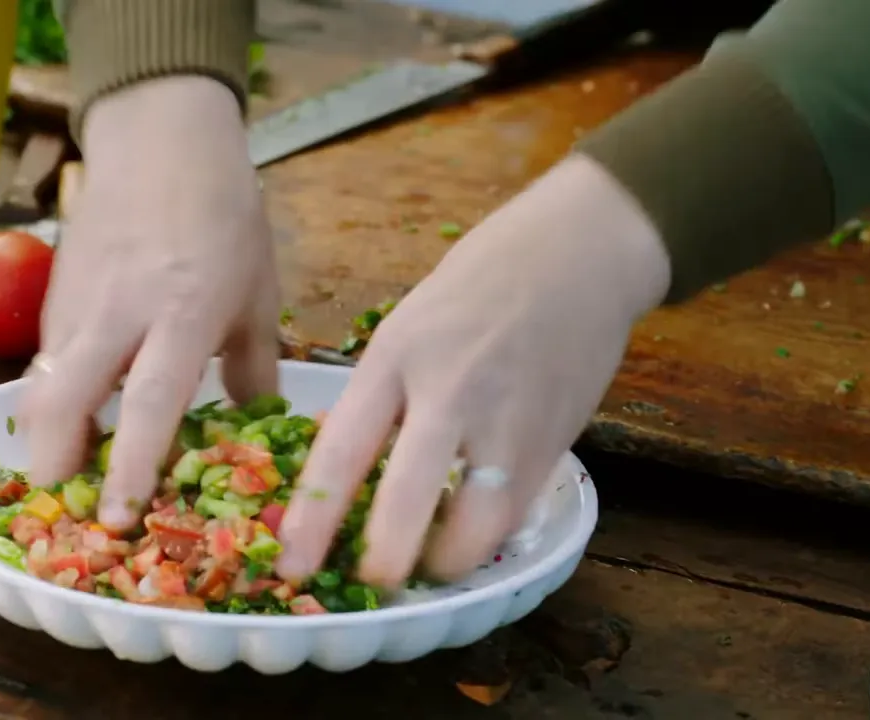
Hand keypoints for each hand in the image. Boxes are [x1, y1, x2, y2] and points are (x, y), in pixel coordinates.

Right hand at [20, 76, 280, 530]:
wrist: (162, 140)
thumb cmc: (224, 216)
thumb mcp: (257, 292)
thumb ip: (253, 366)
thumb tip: (254, 424)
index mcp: (184, 313)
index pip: (149, 402)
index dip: (132, 464)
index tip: (120, 516)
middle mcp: (122, 311)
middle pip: (64, 398)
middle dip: (55, 459)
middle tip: (65, 503)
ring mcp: (80, 300)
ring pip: (42, 379)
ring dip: (45, 430)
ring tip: (63, 466)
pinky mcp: (56, 291)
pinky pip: (46, 354)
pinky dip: (51, 391)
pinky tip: (73, 409)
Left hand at [273, 154, 671, 587]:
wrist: (579, 251)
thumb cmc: (479, 283)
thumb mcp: (408, 328)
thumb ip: (384, 397)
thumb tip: (355, 473)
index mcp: (396, 357)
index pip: (342, 451)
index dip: (312, 520)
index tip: (290, 565)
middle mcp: (449, 392)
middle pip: (408, 500)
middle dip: (385, 559)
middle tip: (372, 583)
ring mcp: (507, 420)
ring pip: (477, 524)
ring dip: (448, 559)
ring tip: (430, 563)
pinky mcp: (555, 440)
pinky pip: (515, 510)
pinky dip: (490, 532)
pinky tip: (474, 529)